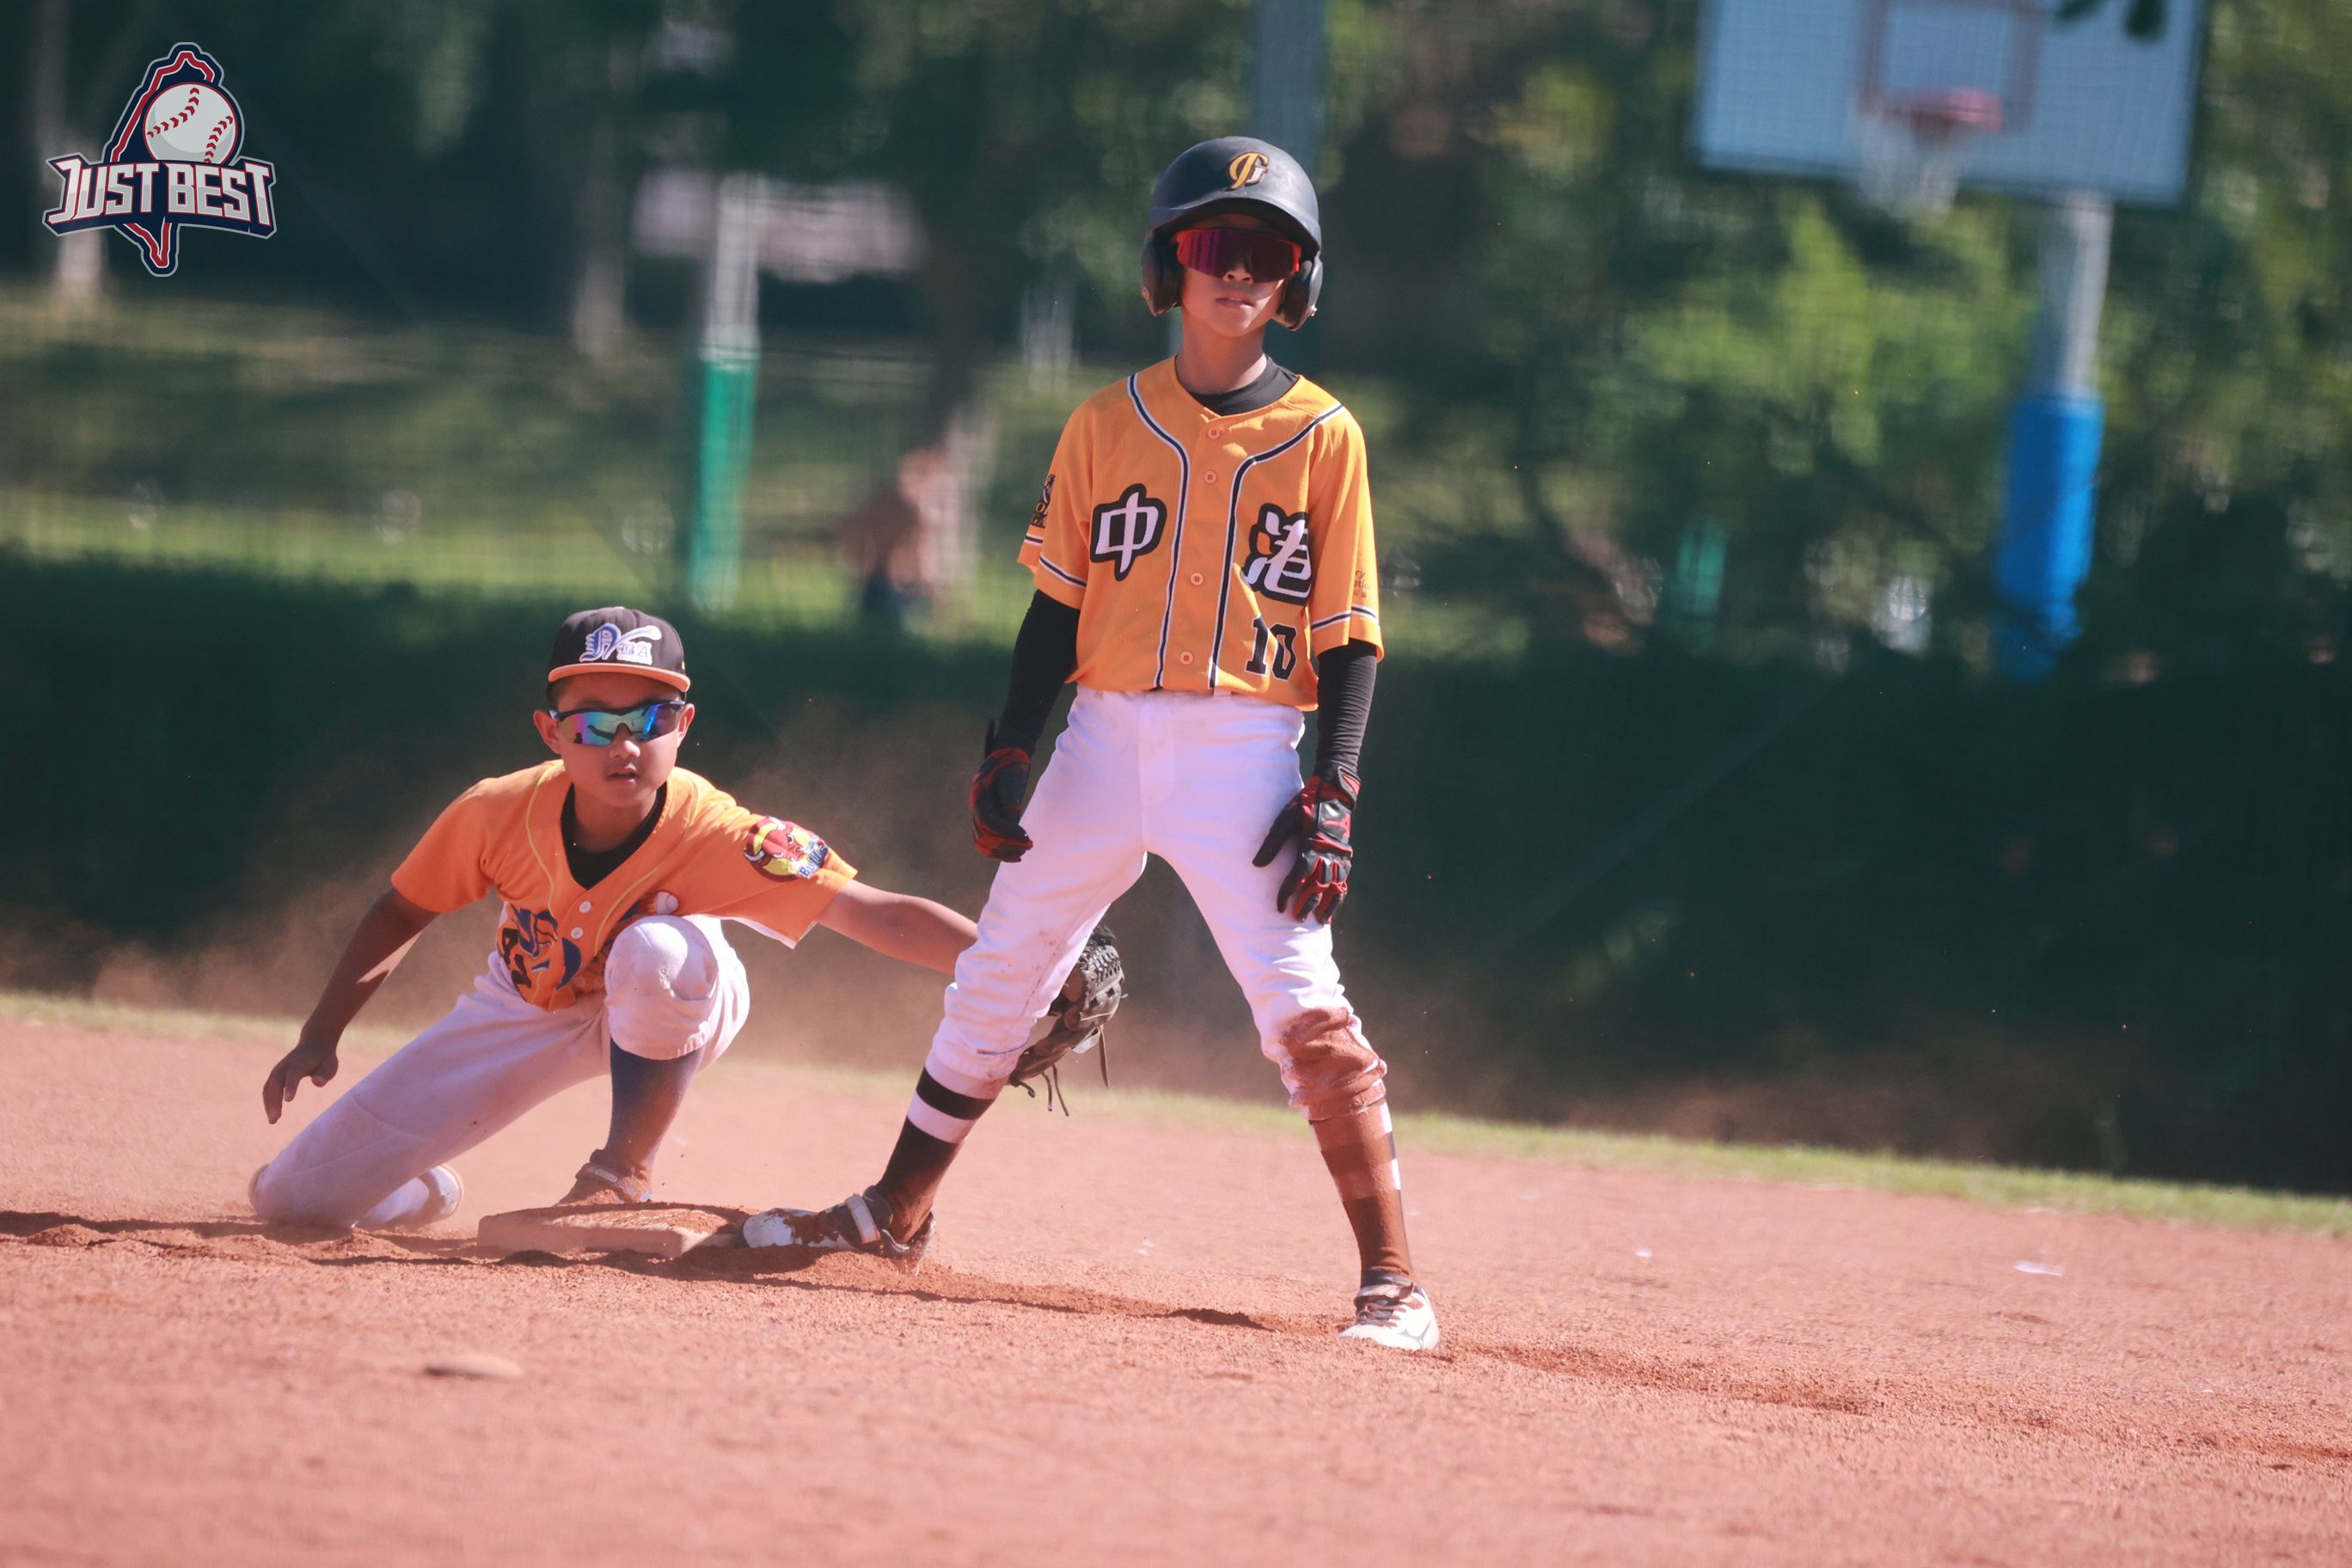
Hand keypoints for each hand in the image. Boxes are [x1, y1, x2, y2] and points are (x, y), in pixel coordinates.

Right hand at [263, 1036, 339, 1123]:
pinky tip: (272, 1114)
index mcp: (300, 1063)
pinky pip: (268, 1088)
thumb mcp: (330, 1064)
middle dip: (274, 1101)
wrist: (314, 1044)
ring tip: (273, 1121)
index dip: (290, 1086)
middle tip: (275, 1119)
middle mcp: (286, 1065)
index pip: (293, 1075)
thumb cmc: (324, 1058)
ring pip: (269, 1087)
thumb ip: (325, 1074)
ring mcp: (278, 1069)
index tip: (288, 1100)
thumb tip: (318, 1082)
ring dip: (268, 1104)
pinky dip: (268, 1101)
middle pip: (276, 1083)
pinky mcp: (275, 1075)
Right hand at [971, 722, 1034, 861]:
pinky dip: (1000, 851)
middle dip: (1007, 844)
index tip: (1026, 837)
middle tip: (1029, 846)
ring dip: (1003, 851)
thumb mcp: (1013, 775)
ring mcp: (979, 815)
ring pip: (984, 843)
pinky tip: (1017, 855)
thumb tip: (1011, 814)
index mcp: (980, 795)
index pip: (989, 822)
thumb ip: (1010, 793)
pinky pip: (987, 842)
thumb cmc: (1012, 765)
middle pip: (984, 835)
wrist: (1007, 758)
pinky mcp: (987, 821)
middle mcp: (976, 807)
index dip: (1007, 832)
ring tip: (1023, 853)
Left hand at [1252, 766, 1357, 923]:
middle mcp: (1326, 854)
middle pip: (1317, 886)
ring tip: (1321, 919)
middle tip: (1297, 919)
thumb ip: (1272, 843)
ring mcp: (1339, 855)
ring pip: (1334, 886)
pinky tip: (1336, 901)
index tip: (1279, 907)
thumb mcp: (1285, 819)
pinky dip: (1341, 892)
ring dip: (1328, 904)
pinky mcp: (1346, 854)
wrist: (1334, 793)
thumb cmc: (1305, 804)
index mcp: (1310, 845)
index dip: (1287, 893)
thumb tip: (1256, 865)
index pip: (1297, 877)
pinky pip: (1345, 878)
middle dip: (1307, 904)